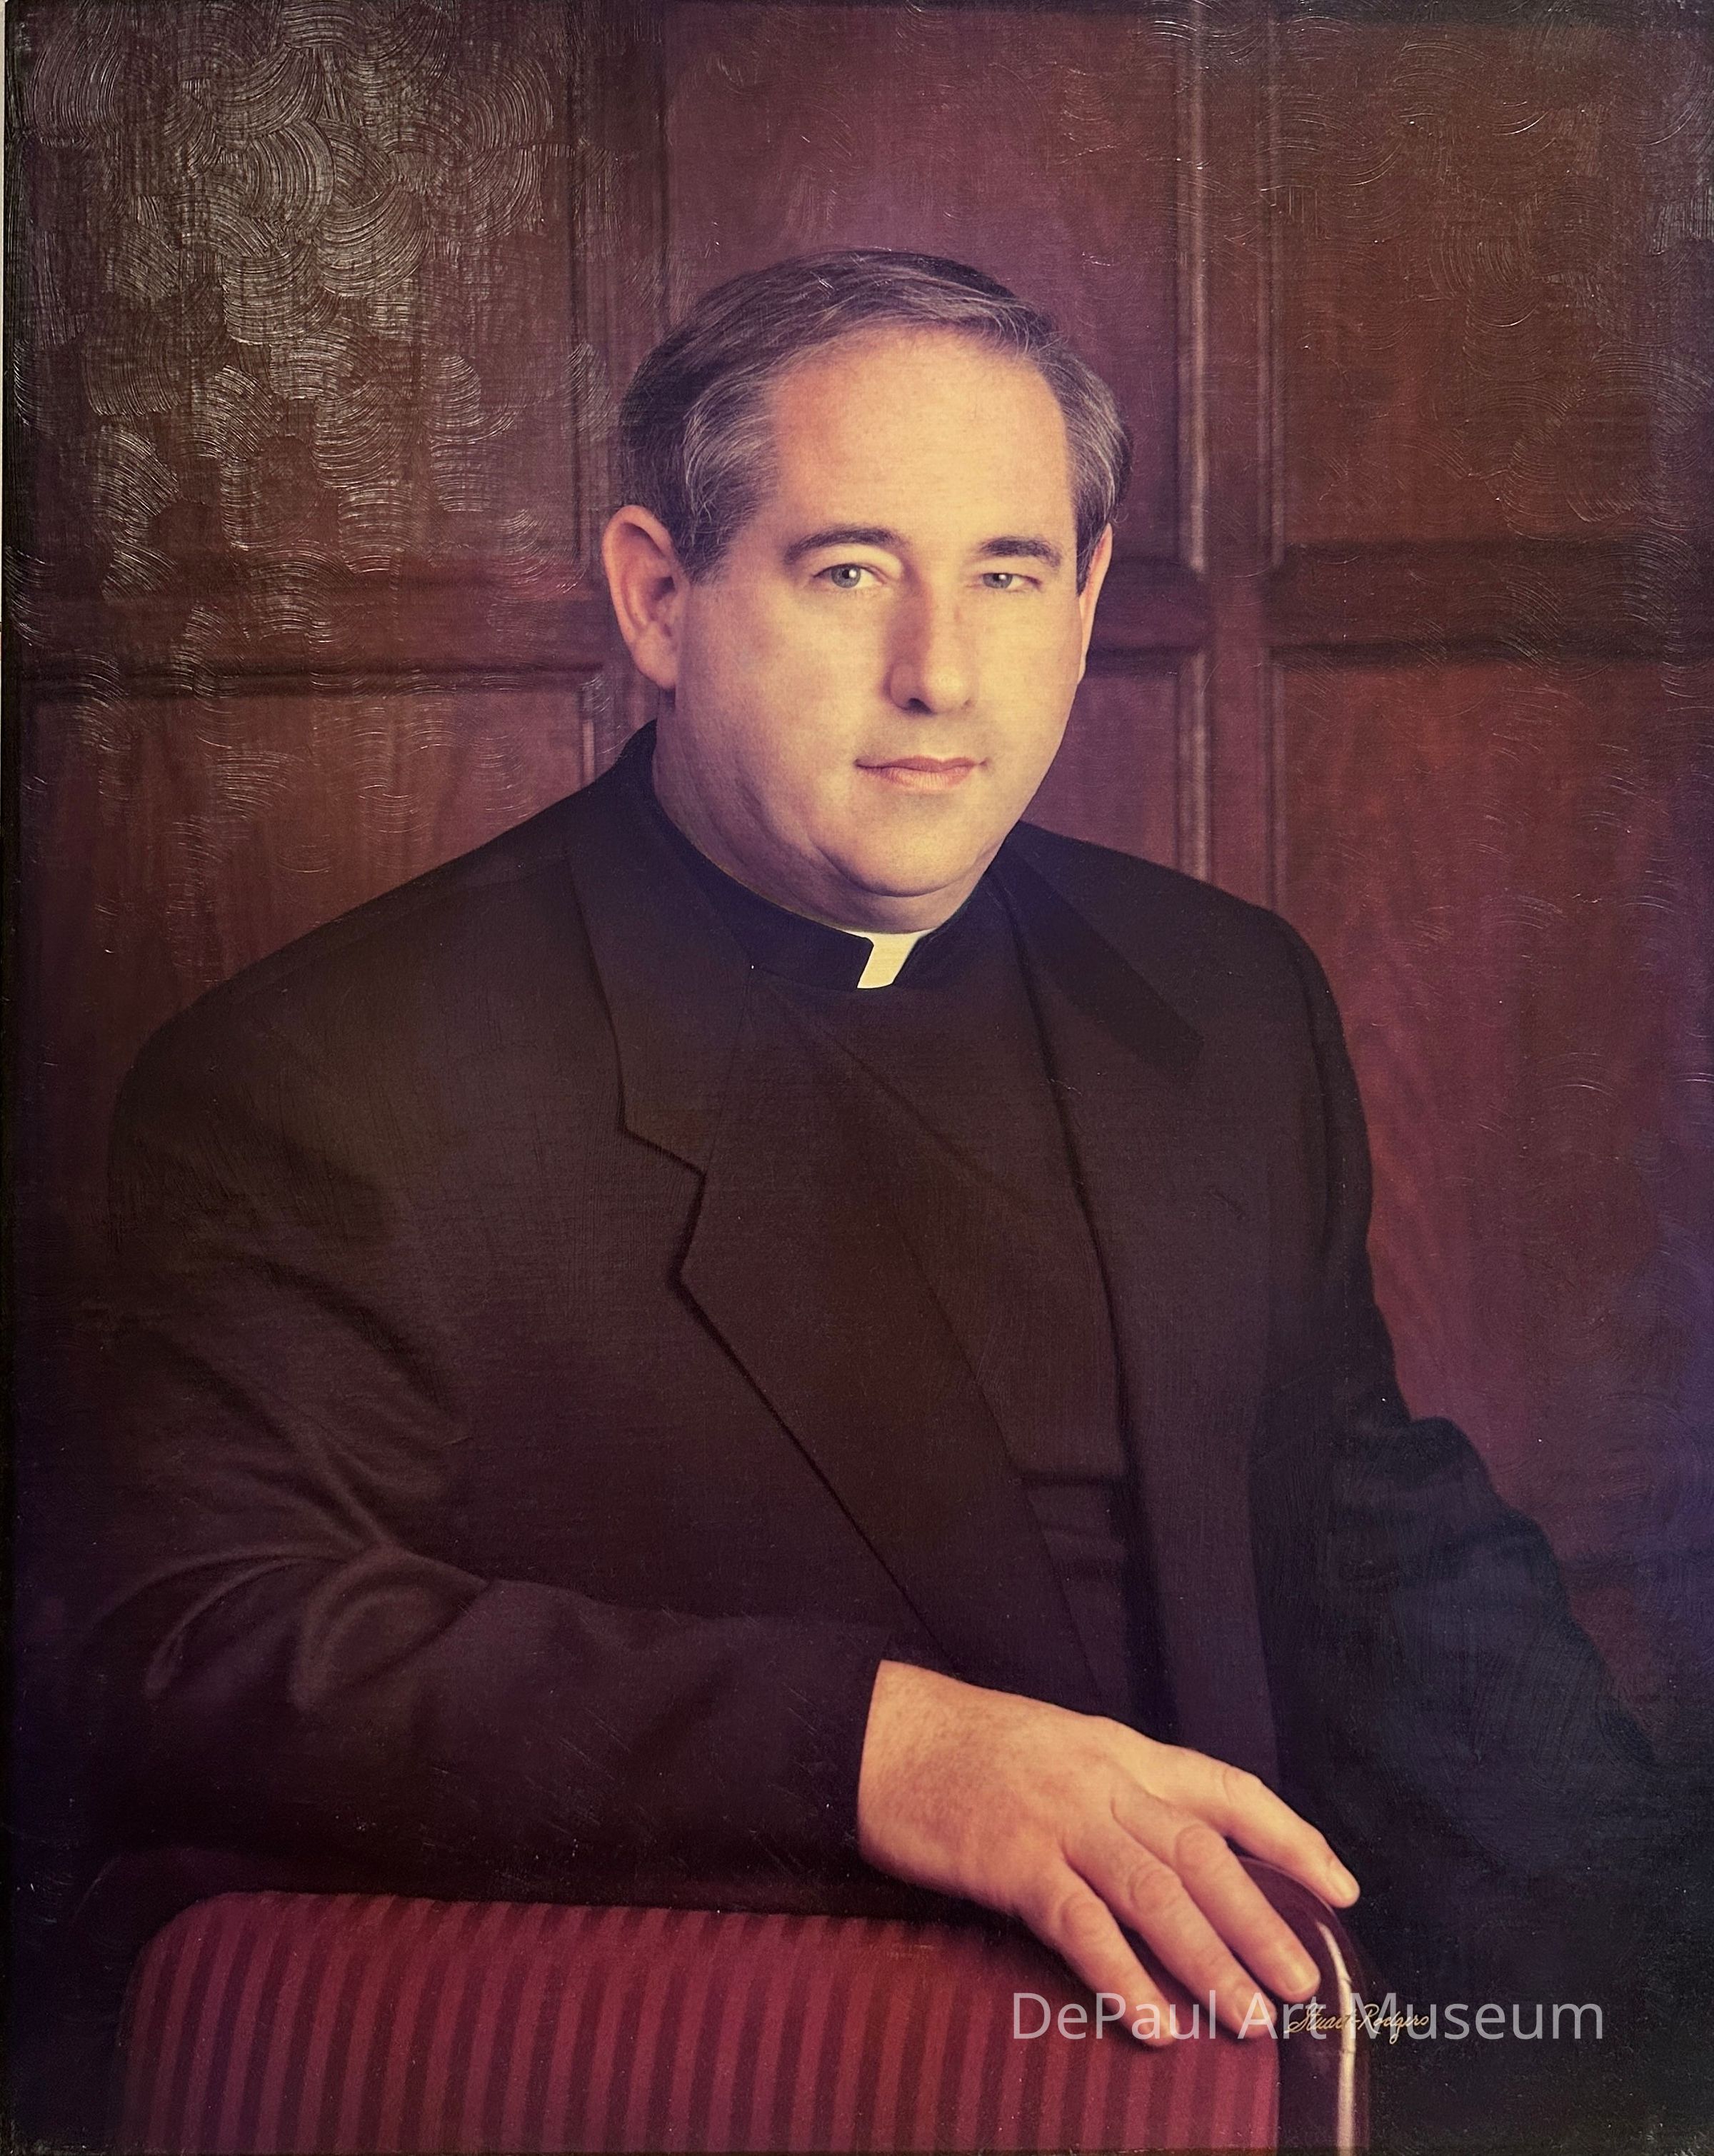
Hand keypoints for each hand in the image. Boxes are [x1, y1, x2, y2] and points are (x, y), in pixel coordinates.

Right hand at [856, 1660, 1358, 2042]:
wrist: (886, 1734)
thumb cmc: (971, 1750)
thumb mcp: (1063, 1750)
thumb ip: (1120, 1793)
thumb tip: (1181, 1861)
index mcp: (1122, 1752)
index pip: (1227, 1790)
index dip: (1290, 1838)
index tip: (1340, 1888)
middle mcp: (1104, 1780)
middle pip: (1202, 1852)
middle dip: (1261, 1921)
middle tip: (1304, 1986)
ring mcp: (1059, 1819)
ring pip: (1155, 1892)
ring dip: (1209, 1960)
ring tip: (1251, 2018)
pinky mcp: (1012, 1860)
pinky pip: (1080, 1925)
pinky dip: (1122, 1976)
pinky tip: (1154, 2023)